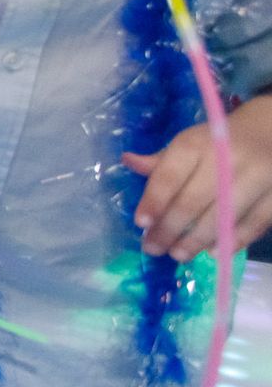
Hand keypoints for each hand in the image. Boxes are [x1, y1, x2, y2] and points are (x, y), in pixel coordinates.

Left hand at [128, 94, 271, 262]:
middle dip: (170, 228)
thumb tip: (128, 161)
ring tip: (178, 255)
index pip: (171, 175)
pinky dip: (234, 240)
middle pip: (193, 200)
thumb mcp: (187, 143)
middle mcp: (226, 159)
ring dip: (197, 240)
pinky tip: (214, 253)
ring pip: (223, 216)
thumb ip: (160, 161)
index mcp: (197, 144)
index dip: (155, 200)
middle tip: (153, 248)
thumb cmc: (217, 143)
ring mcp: (256, 177)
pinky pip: (255, 223)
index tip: (141, 223)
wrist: (269, 132)